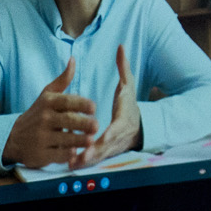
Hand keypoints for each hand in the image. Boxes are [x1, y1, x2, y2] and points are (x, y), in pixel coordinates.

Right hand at [3, 55, 96, 168]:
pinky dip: (67, 155)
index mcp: (48, 102)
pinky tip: (76, 153)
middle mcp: (44, 119)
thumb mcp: (47, 95)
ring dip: (80, 140)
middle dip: (83, 123)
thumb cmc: (37, 114)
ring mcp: (41, 137)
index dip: (81, 104)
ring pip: (65, 139)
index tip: (94, 108)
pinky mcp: (41, 154)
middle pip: (68, 120)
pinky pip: (57, 155)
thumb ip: (63, 80)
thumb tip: (73, 60)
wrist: (12, 137)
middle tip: (96, 125)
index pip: (67, 101)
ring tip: (91, 140)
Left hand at [76, 45, 142, 166]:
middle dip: (95, 151)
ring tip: (72, 163)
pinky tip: (71, 164)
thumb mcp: (129, 85)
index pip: (118, 126)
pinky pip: (95, 158)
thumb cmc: (130, 104)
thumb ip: (123, 68)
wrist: (139, 126)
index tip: (102, 135)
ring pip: (99, 155)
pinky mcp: (106, 152)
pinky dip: (84, 162)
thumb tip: (120, 47)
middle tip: (82, 156)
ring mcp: (113, 146)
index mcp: (125, 119)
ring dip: (86, 160)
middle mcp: (119, 136)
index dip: (111, 132)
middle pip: (107, 145)